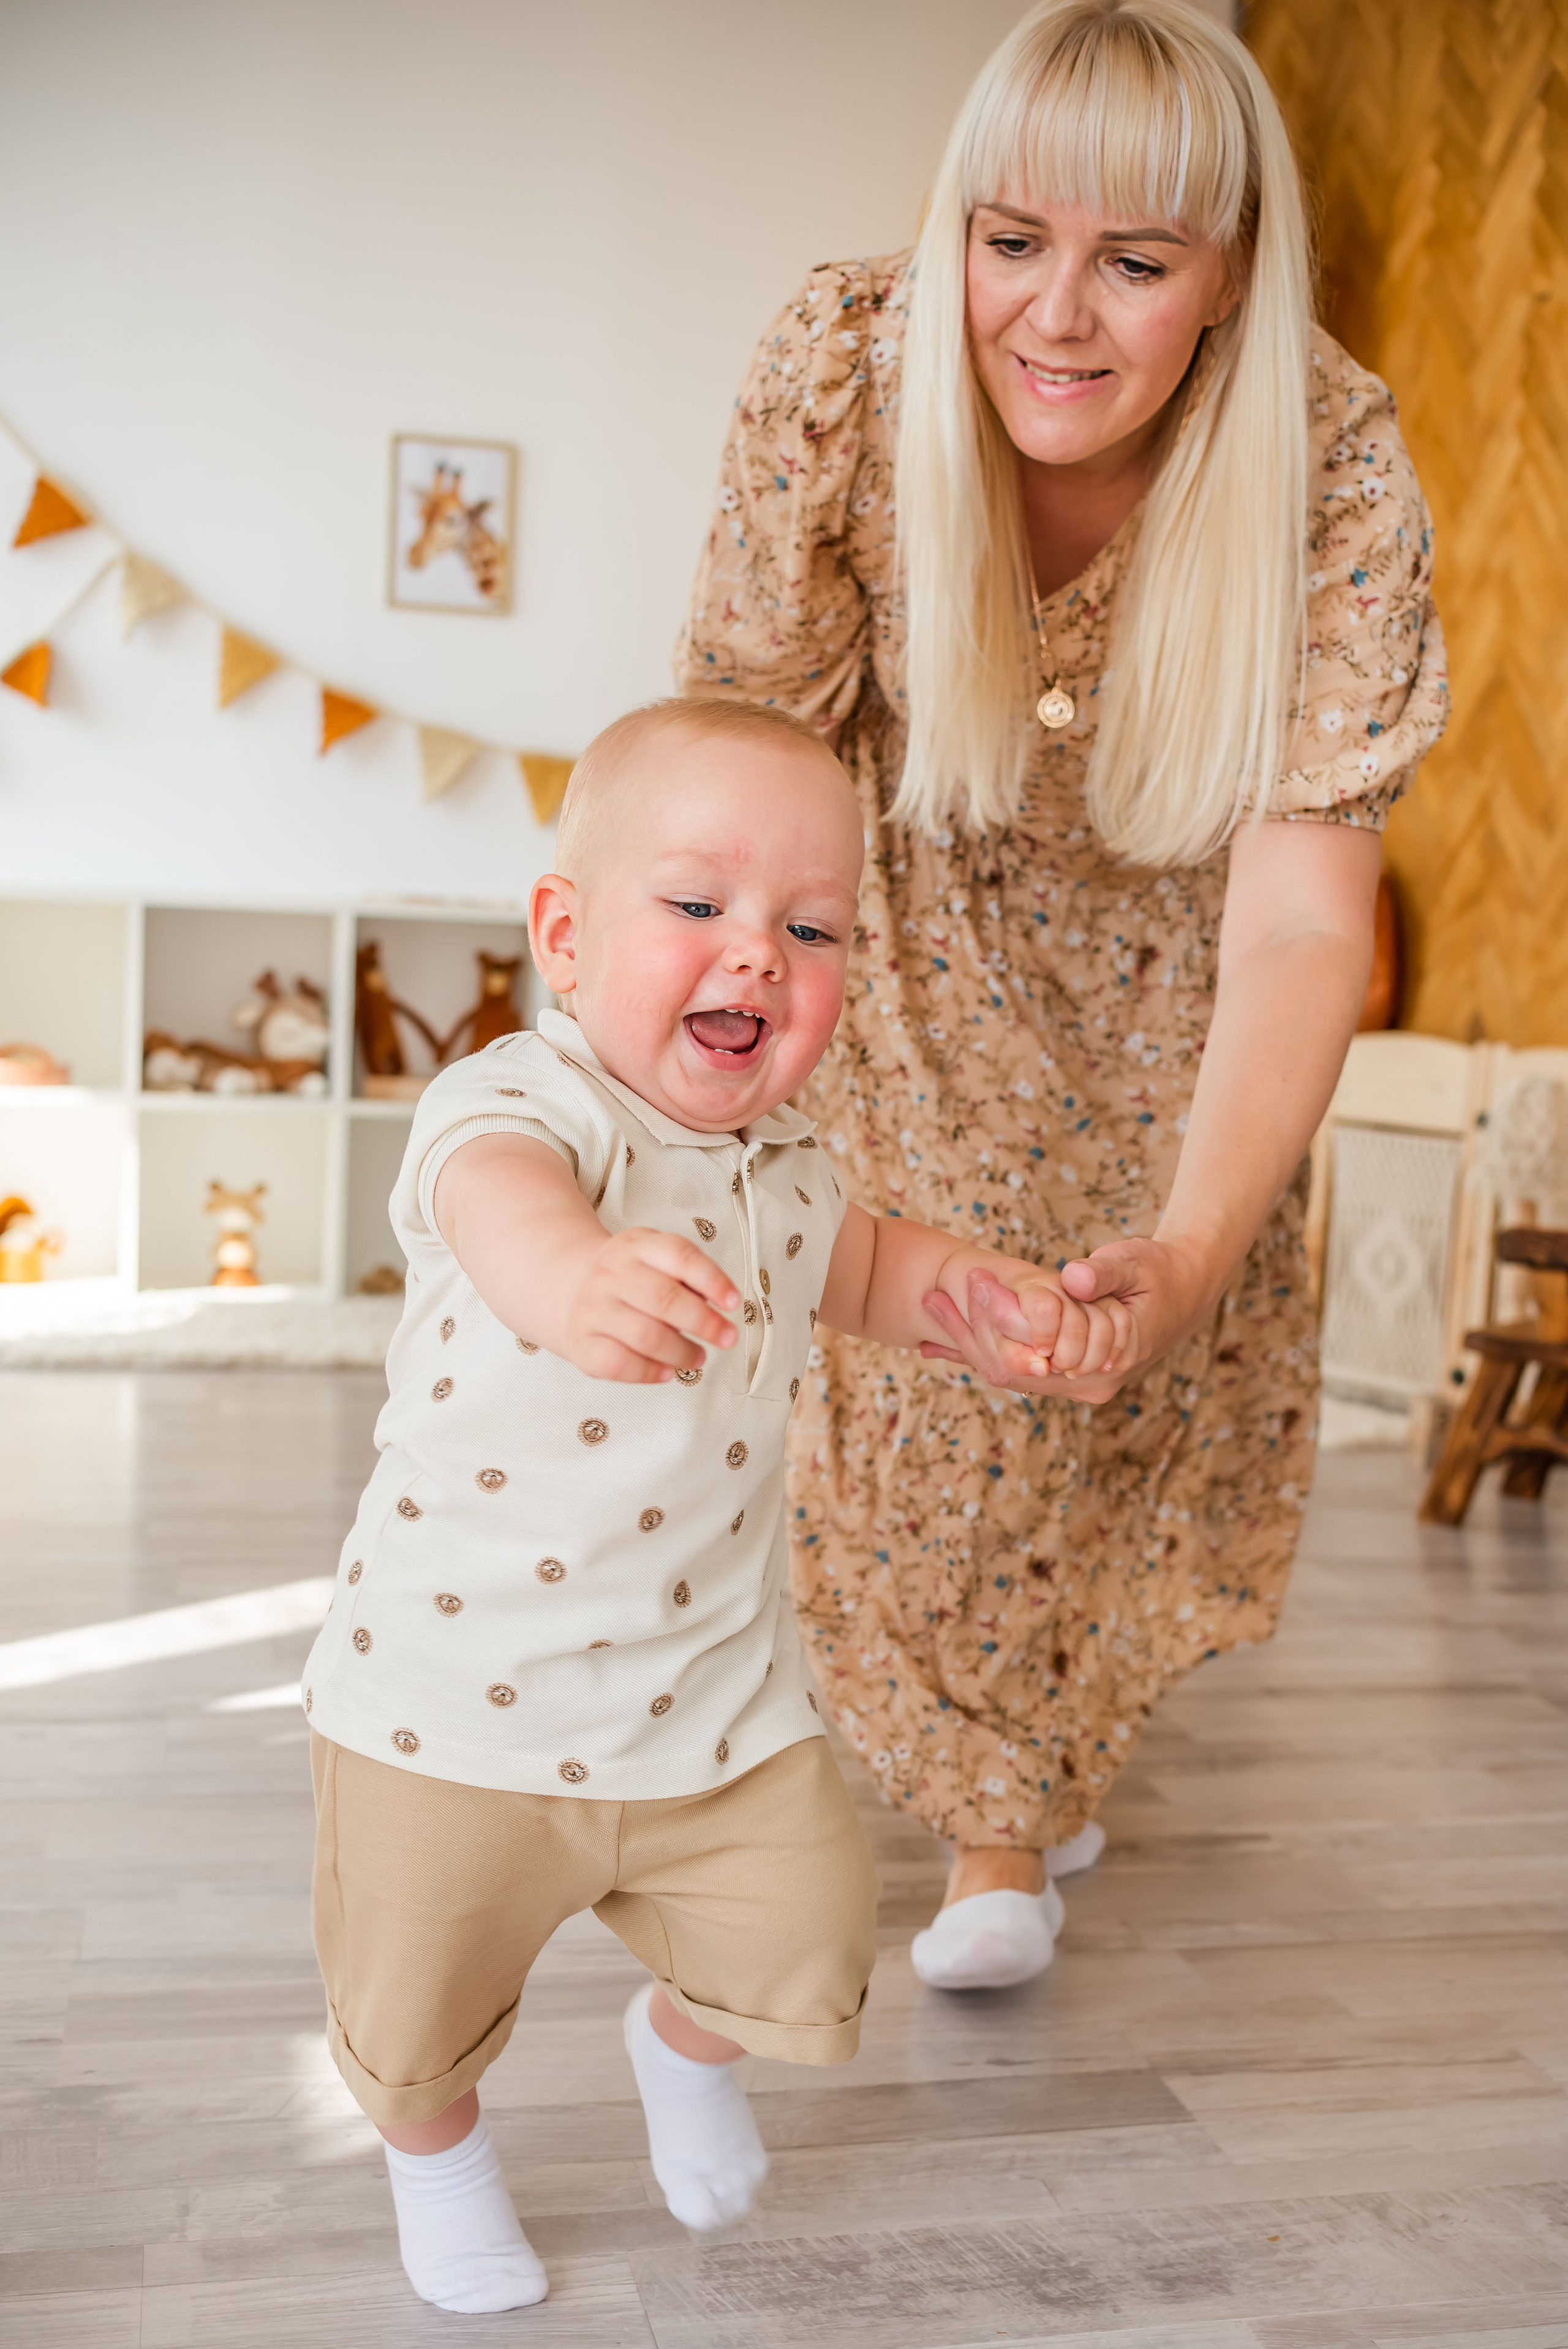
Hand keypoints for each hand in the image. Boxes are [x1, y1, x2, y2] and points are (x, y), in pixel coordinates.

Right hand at [561, 1227, 738, 1383]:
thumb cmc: (630, 1278)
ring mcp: (593, 1309)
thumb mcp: (655, 1258)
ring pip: (645, 1336)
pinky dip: (650, 1373)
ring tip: (699, 1357)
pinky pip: (620, 1365)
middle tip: (727, 1338)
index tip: (733, 1303)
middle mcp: (611, 1273)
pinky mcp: (582, 1344)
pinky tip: (667, 1372)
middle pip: (664, 1298)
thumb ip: (687, 1276)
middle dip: (704, 1322)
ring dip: (682, 1352)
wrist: (570, 1287)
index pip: (679, 1255)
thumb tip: (721, 1305)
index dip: (712, 1280)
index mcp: (637, 1246)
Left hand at [919, 1235, 1215, 1400]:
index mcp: (1109, 1360)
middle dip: (970, 1335)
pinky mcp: (1069, 1373)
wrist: (1187, 1289)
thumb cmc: (1162, 1272)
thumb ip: (1106, 1271)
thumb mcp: (1137, 1261)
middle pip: (1014, 1371)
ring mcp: (1079, 1383)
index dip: (998, 1323)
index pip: (1037, 1358)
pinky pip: (1020, 1367)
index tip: (970, 1285)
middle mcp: (1089, 1383)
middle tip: (931, 1297)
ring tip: (929, 1309)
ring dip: (970, 1343)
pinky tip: (941, 1344)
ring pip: (1013, 1372)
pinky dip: (986, 1350)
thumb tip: (1074, 1279)